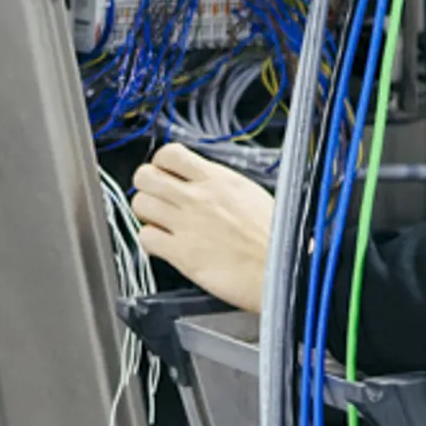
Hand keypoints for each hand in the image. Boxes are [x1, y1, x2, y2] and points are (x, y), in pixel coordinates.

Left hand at [129, 144, 274, 315]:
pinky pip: (146, 238)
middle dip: (146, 186)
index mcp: (217, 179)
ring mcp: (186, 224)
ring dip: (147, 213)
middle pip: (144, 176)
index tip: (165, 173)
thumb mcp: (251, 194)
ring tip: (161, 222)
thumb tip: (202, 181)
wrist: (285, 271)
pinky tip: (165, 245)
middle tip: (157, 198)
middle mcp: (197, 197)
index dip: (160, 163)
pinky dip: (150, 241)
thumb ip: (220, 185)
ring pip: (140, 205)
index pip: (169, 154)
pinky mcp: (182, 254)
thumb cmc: (278, 237)